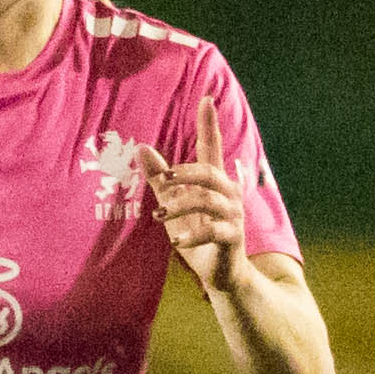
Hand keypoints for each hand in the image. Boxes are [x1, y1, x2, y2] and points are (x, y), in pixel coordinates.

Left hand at [152, 95, 252, 296]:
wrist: (221, 273)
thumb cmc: (197, 233)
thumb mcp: (173, 204)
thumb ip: (160, 178)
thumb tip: (141, 147)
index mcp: (215, 182)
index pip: (213, 147)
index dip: (209, 125)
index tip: (206, 100)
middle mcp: (228, 194)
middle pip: (210, 172)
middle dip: (186, 173)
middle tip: (164, 179)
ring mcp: (233, 215)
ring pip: (208, 200)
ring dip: (181, 205)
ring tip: (158, 215)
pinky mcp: (233, 238)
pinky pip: (215, 231)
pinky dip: (193, 236)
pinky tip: (176, 241)